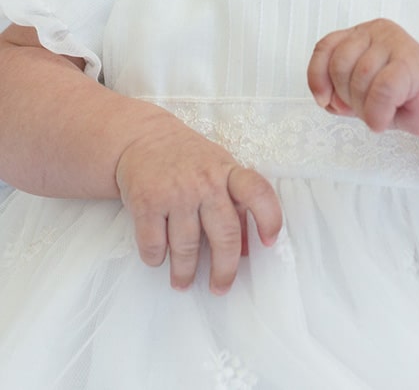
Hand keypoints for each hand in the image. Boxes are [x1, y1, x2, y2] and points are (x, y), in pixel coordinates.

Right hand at [115, 116, 281, 293]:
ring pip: (187, 248)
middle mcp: (205, 181)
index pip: (257, 192)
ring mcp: (176, 192)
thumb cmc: (189, 160)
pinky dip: (156, 259)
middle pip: (224, 235)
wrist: (143, 138)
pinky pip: (154, 245)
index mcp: (228, 171)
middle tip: (220, 287)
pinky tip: (158, 259)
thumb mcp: (219, 169)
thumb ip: (236, 205)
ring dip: (185, 272)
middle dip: (224, 269)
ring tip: (183, 282)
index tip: (269, 243)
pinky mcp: (146, 203)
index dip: (269, 219)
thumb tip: (247, 250)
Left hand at [307, 19, 418, 135]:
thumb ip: (337, 92)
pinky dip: (378, 112)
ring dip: (365, 108)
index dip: (317, 77)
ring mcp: (395, 42)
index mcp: (359, 35)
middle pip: (340, 65)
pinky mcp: (412, 60)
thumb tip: (326, 99)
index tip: (324, 100)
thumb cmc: (402, 97)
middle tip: (365, 109)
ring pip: (361, 77)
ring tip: (380, 112)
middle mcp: (376, 32)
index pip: (325, 48)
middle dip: (347, 97)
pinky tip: (383, 120)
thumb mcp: (359, 95)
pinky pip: (382, 88)